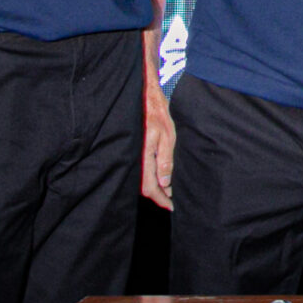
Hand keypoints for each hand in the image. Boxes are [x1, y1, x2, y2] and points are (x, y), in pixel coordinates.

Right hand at [142, 85, 175, 208]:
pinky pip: (138, 169)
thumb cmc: (157, 113)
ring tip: (167, 188)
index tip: (170, 206)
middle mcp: (135, 157)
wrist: (142, 97)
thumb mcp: (167, 135)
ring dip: (153, 186)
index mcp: (144, 156)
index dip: (160, 199)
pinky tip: (158, 175)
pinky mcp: (132, 150)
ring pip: (139, 179)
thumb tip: (165, 183)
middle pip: (142, 186)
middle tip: (171, 198)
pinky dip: (148, 176)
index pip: (149, 187)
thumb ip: (165, 160)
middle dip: (157, 194)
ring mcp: (132, 154)